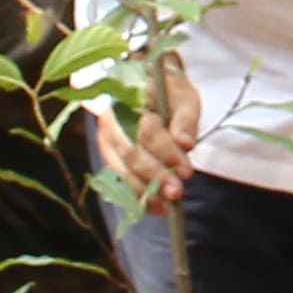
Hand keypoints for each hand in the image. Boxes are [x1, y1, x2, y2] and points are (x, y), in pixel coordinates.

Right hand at [97, 57, 202, 199]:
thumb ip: (186, 118)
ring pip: (119, 167)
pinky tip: (153, 206)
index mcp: (130, 97)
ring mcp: (105, 136)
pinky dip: (134, 194)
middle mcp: (111, 117)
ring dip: (142, 190)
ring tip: (166, 206)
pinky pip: (117, 176)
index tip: (186, 171)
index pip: (146, 129)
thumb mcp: (184, 97)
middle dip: (154, 176)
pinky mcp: (107, 152)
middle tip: (176, 193)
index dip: (166, 152)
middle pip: (130, 152)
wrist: (148, 86)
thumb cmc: (168, 92)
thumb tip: (185, 143)